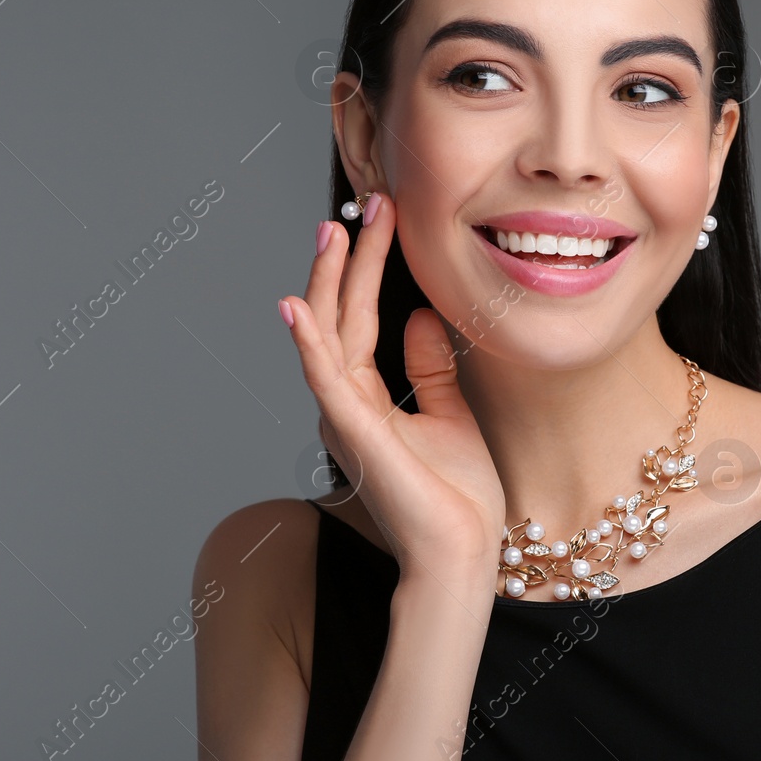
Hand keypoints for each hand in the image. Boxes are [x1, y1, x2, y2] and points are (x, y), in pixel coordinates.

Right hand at [280, 192, 504, 590]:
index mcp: (366, 399)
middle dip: (352, 258)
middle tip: (367, 204)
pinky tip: (297, 304)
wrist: (462, 556)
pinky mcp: (354, 434)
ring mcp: (345, 418)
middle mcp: (347, 404)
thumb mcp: (451, 415)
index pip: (359, 318)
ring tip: (335, 230)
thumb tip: (423, 315)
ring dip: (330, 281)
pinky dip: (309, 340)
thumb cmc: (457, 500)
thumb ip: (431, 368)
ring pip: (327, 335)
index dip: (368, 266)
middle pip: (341, 316)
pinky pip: (324, 378)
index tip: (383, 215)